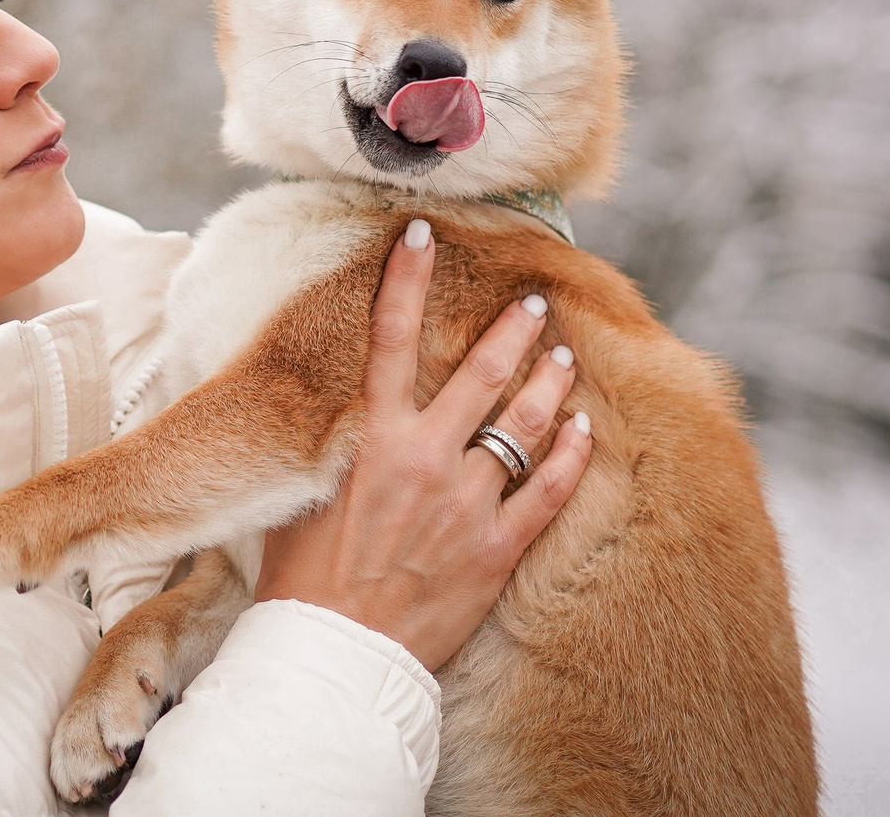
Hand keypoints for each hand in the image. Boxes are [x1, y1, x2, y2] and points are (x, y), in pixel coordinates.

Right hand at [252, 218, 592, 670]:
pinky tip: (587, 431)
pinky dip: (573, 456)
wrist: (335, 657)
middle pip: (481, 374)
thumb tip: (344, 419)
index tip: (419, 233)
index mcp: (372, 443)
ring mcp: (466, 506)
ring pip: (526, 426)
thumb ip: (336, 453)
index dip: (404, 280)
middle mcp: (423, 461)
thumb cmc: (304, 583)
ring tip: (566, 355)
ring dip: (551, 383)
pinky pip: (548, 492)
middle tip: (534, 302)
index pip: (388, 341)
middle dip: (512, 330)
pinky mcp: (496, 551)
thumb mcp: (303, 500)